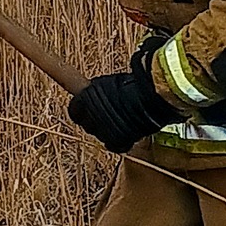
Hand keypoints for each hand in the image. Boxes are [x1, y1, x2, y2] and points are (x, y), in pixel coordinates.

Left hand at [67, 69, 182, 153]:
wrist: (151, 98)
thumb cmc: (133, 84)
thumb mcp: (109, 81)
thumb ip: (97, 89)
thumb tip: (93, 89)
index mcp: (85, 101)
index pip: (74, 109)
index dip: (81, 108)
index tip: (86, 105)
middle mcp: (91, 119)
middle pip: (86, 123)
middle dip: (93, 118)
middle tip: (105, 112)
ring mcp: (104, 133)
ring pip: (99, 134)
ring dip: (106, 128)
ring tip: (119, 119)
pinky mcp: (118, 142)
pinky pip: (113, 144)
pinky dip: (117, 140)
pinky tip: (124, 131)